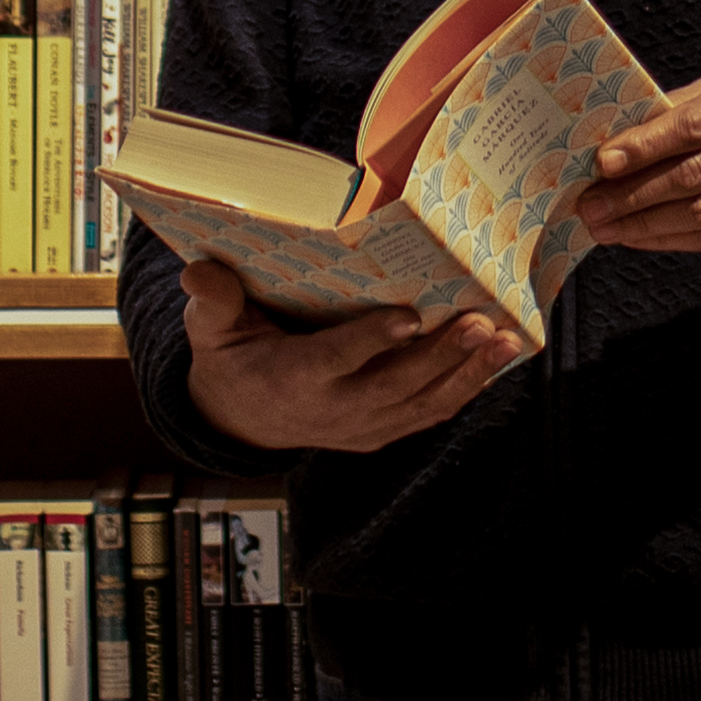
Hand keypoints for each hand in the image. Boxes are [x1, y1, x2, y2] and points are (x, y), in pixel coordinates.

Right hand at [178, 258, 520, 456]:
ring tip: (503, 339)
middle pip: (395, 385)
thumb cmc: (231, 358)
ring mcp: (363, 426)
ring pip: (423, 404)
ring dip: (467, 374)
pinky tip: (498, 357)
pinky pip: (430, 412)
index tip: (409, 317)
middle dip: (441, 356)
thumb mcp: (210, 330)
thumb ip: (212, 300)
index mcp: (293, 379)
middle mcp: (334, 409)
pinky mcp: (383, 431)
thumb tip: (196, 270)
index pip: (336, 361)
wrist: (242, 420)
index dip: (372, 341)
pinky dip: (467, 388)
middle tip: (479, 321)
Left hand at [573, 70, 700, 255]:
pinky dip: (672, 241)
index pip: (694, 126)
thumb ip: (685, 106)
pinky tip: (640, 238)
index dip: (645, 147)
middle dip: (634, 194)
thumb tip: (621, 133)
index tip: (603, 162)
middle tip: (590, 205)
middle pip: (694, 175)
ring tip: (604, 227)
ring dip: (646, 225)